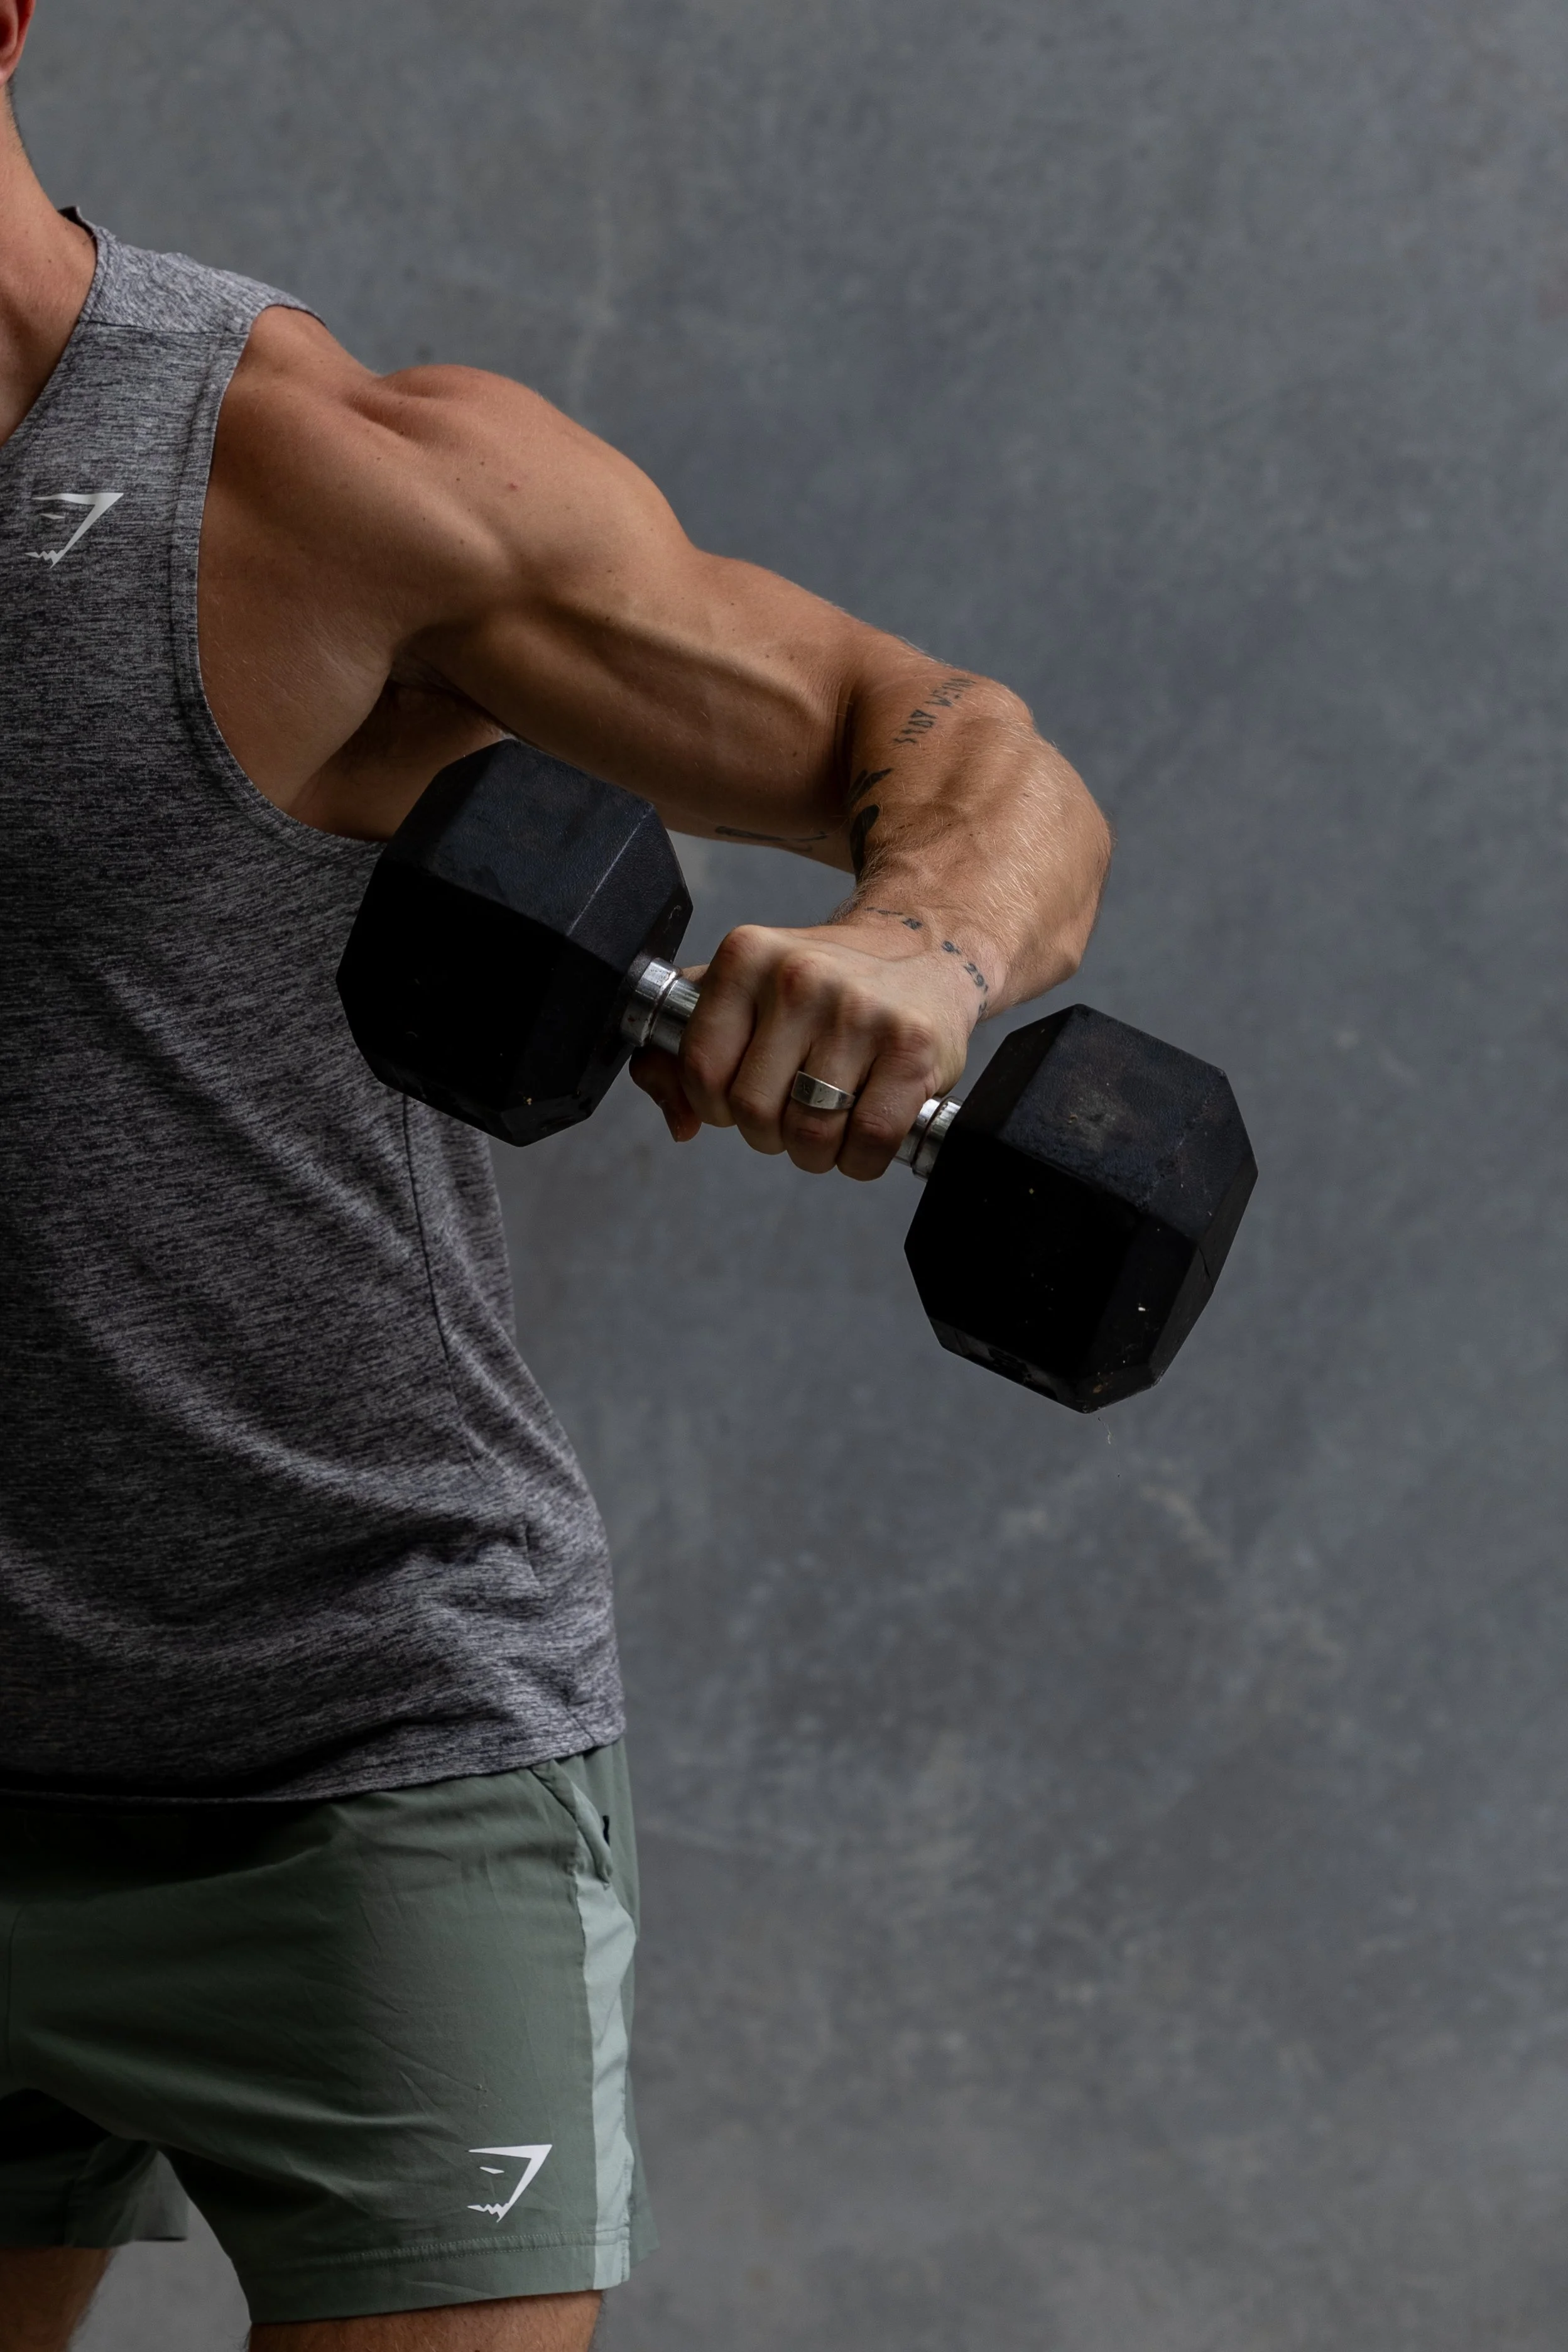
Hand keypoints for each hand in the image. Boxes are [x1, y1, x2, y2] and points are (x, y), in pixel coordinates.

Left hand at [628, 920, 980, 1179]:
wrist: (921, 950)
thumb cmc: (820, 987)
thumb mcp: (741, 994)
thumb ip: (681, 1051)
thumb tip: (680, 1123)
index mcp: (746, 957)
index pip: (700, 1070)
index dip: (715, 1106)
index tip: (741, 1096)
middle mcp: (799, 976)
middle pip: (754, 1111)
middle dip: (768, 1133)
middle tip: (792, 1112)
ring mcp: (859, 1011)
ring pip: (810, 1135)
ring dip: (815, 1153)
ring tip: (829, 1122)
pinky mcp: (912, 1047)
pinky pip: (868, 1141)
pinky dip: (861, 1159)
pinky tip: (864, 1134)